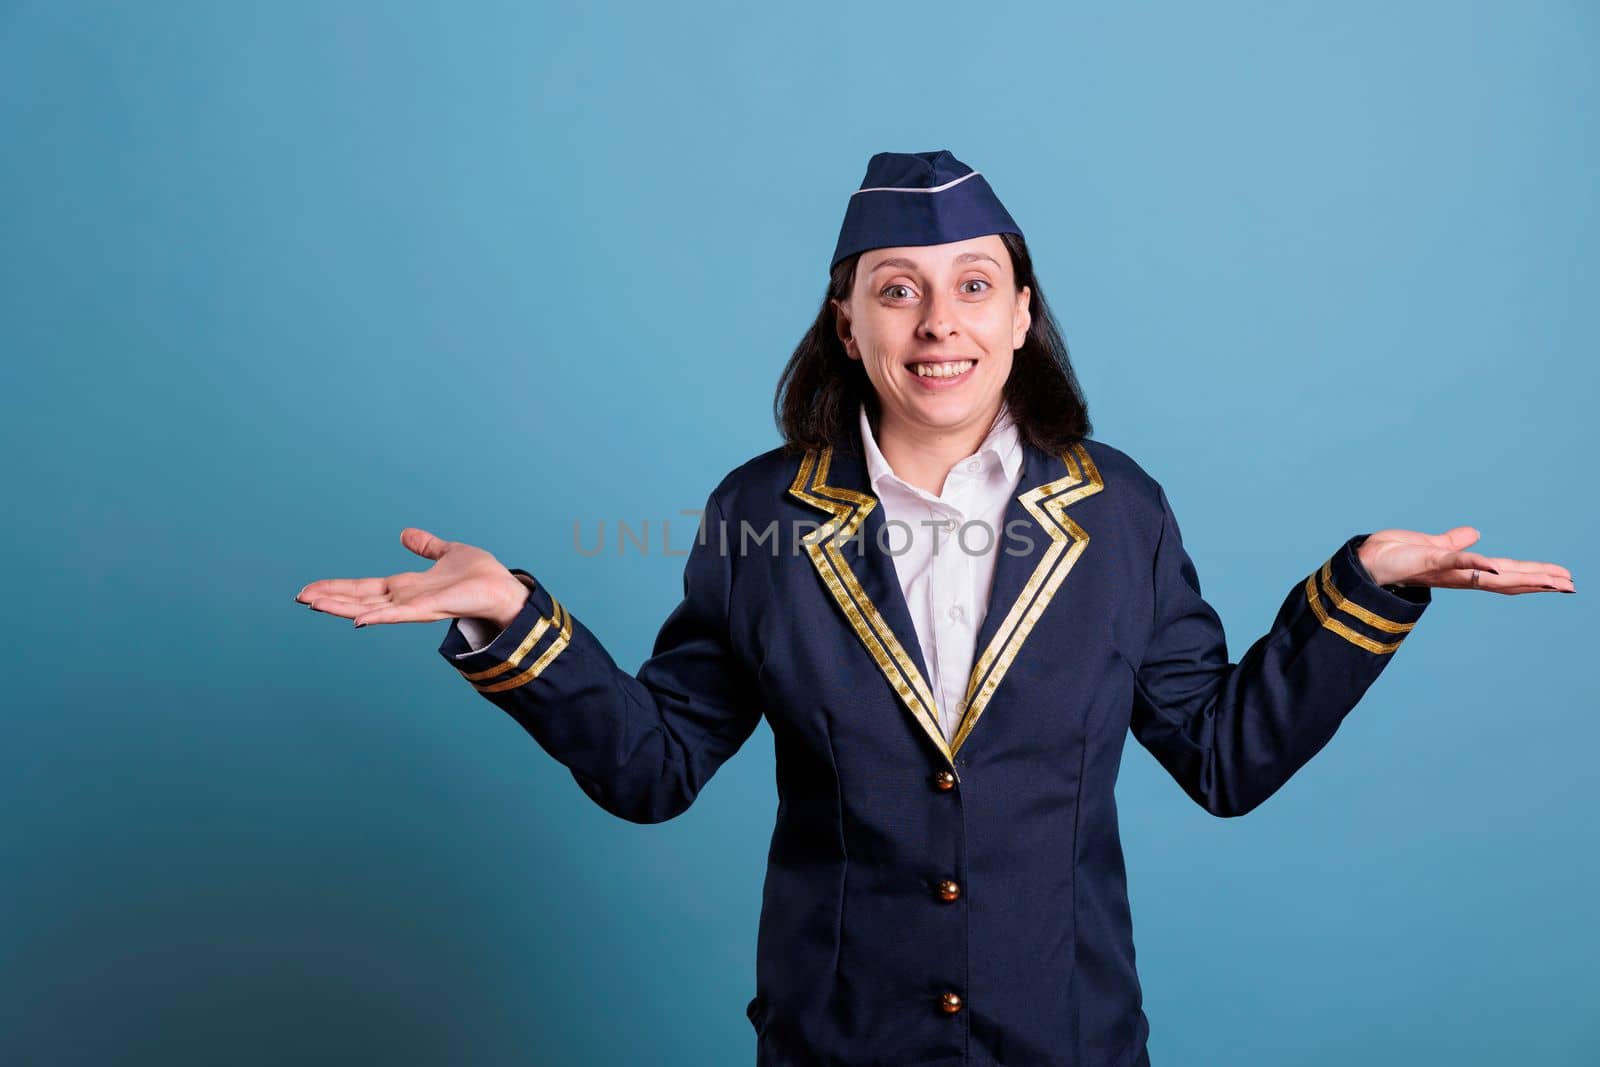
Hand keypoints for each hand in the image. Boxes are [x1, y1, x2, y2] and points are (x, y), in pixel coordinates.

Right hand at [295, 528, 530, 628]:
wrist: (505, 589)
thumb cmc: (481, 575)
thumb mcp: (447, 552)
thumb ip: (425, 546)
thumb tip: (404, 534)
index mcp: (406, 587)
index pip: (363, 588)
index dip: (337, 588)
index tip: (310, 589)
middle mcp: (405, 599)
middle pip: (359, 599)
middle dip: (329, 598)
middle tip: (299, 598)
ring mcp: (415, 607)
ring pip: (370, 608)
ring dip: (342, 607)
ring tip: (313, 604)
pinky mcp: (430, 609)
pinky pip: (398, 615)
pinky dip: (378, 618)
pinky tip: (357, 621)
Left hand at [1356, 526, 1574, 594]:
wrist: (1364, 562)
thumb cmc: (1395, 555)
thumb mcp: (1432, 545)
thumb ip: (1455, 542)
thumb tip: (1475, 533)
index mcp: (1464, 570)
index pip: (1506, 573)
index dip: (1534, 576)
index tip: (1562, 578)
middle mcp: (1459, 576)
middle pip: (1506, 580)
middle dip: (1539, 582)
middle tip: (1570, 585)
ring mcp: (1445, 571)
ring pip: (1490, 576)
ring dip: (1521, 577)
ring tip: (1552, 581)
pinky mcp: (1429, 560)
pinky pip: (1456, 563)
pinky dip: (1475, 564)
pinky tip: (1494, 566)